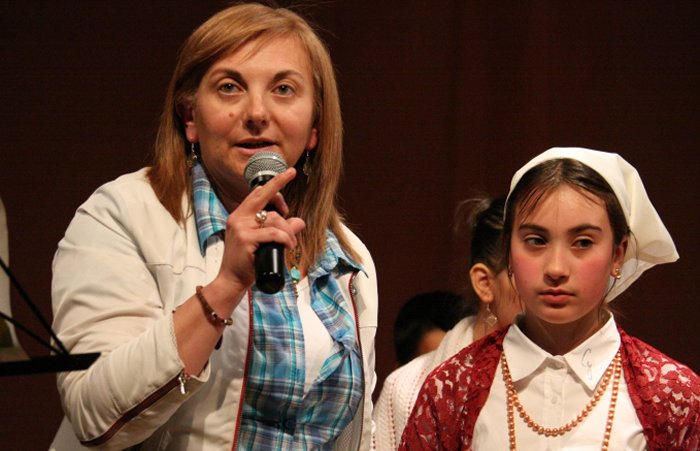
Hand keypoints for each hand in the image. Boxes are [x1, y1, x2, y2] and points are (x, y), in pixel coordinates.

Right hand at [215, 167, 304, 295]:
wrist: (232, 280)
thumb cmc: (247, 262)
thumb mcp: (265, 242)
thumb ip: (281, 230)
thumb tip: (299, 221)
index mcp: (240, 216)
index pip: (257, 194)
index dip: (274, 184)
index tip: (288, 174)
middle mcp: (238, 218)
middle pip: (263, 196)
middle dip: (279, 186)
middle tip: (292, 175)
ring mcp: (240, 227)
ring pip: (273, 219)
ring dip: (288, 231)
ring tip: (291, 244)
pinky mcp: (245, 238)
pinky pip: (272, 233)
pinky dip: (284, 238)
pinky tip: (289, 245)